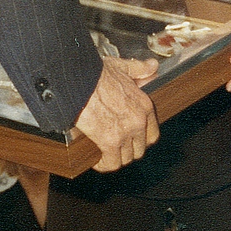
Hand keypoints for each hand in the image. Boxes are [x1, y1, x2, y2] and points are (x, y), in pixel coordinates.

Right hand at [74, 57, 158, 172]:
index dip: (140, 140)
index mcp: (144, 105)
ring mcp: (125, 133)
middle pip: (139, 150)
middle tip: (114, 147)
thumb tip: (152, 66)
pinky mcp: (109, 142)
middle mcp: (138, 121)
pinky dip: (103, 164)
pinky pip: (111, 163)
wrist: (78, 80)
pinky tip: (95, 158)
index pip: (152, 135)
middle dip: (126, 150)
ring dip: (114, 158)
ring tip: (103, 153)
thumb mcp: (122, 66)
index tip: (130, 139)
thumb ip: (139, 69)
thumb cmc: (96, 73)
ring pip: (125, 158)